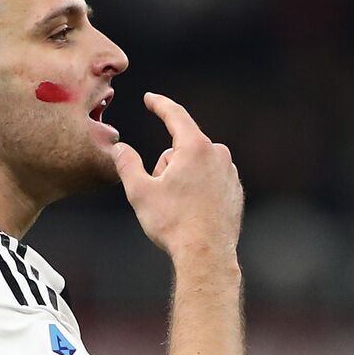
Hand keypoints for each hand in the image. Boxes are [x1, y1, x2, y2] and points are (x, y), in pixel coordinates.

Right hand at [113, 92, 243, 261]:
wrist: (206, 255)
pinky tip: (192, 212)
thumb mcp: (140, 192)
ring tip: (179, 208)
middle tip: (161, 195)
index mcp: (195, 148)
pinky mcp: (235, 190)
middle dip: (167, 165)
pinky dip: (198, 190)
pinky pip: (210, 180)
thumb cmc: (174, 224)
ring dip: (182, 178)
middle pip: (182, 148)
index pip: (175, 115)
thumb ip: (127, 163)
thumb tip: (119, 148)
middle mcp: (218, 154)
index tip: (150, 98)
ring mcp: (230, 173)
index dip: (159, 105)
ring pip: (196, 165)